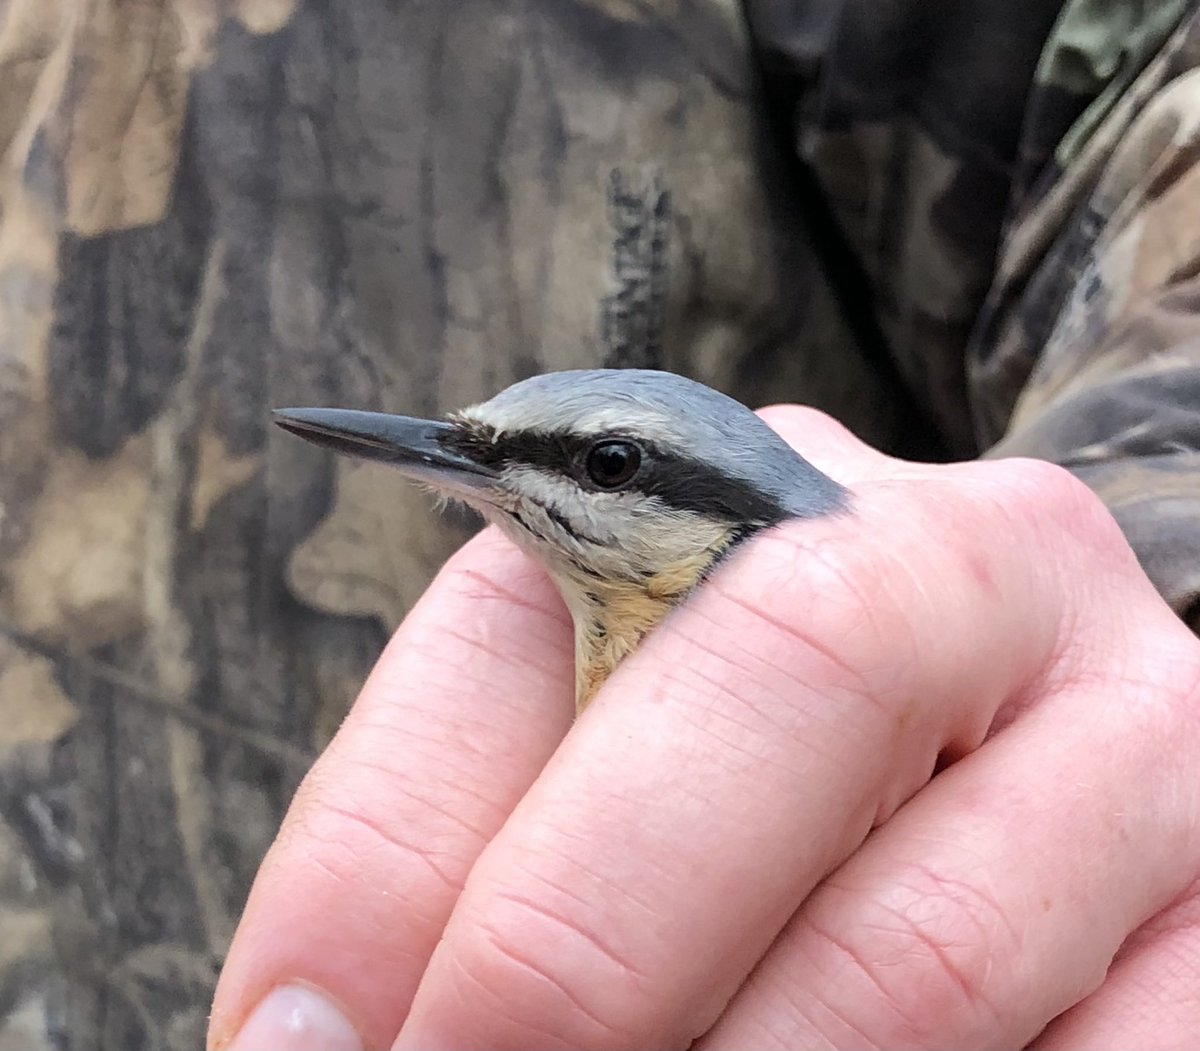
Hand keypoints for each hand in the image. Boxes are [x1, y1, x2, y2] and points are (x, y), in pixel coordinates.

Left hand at [207, 407, 1199, 1050]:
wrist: (993, 741)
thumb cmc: (736, 765)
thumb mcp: (603, 741)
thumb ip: (472, 821)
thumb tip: (313, 1035)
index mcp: (773, 498)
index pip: (553, 616)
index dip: (390, 857)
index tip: (298, 1043)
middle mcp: (983, 571)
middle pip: (781, 695)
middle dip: (580, 950)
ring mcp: (1142, 743)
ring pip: (916, 950)